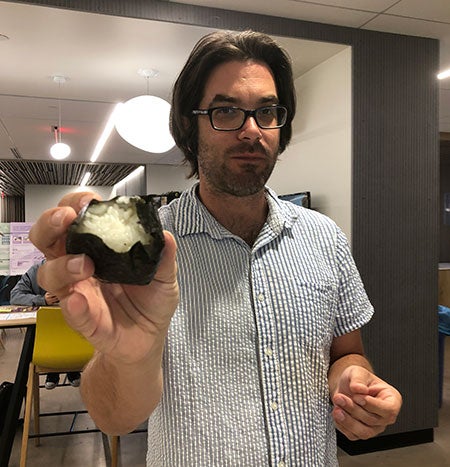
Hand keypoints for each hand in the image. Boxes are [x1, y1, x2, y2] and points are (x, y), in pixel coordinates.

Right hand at [29, 191, 178, 363]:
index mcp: (99, 249)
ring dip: (63, 265)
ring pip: (50, 273)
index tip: (89, 202)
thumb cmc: (151, 302)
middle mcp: (81, 267)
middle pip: (49, 239)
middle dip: (51, 224)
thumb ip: (164, 257)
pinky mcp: (84, 321)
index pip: (77, 220)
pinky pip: (71, 313)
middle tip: (67, 219)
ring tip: (85, 265)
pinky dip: (72, 306)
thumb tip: (164, 236)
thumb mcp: (165, 277)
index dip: (76, 205)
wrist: (149, 338)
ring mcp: (78, 293)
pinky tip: (78, 300)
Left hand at [331, 365, 401, 440]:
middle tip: (339, 397)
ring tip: (336, 408)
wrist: (346, 386)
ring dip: (348, 420)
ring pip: (364, 432)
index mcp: (391, 400)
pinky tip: (336, 412)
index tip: (357, 397)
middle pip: (373, 420)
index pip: (388, 409)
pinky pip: (353, 435)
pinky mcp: (361, 433)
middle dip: (354, 409)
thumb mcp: (357, 372)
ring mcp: (375, 427)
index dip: (372, 405)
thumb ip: (358, 379)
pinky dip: (342, 425)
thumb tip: (359, 389)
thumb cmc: (357, 379)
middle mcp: (385, 416)